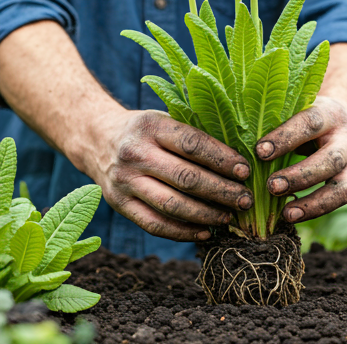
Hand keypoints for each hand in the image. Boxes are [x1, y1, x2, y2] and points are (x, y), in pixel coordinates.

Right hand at [85, 109, 252, 241]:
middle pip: (186, 178)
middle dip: (222, 192)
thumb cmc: (145, 129)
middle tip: (245, 200)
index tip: (245, 171)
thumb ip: (194, 135)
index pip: (193, 144)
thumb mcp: (165, 118)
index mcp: (151, 126)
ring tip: (229, 217)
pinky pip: (154, 225)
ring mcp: (125, 181)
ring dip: (206, 215)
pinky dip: (182, 232)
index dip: (222, 159)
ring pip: (172, 205)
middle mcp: (135, 153)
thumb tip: (237, 161)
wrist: (97, 138)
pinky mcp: (119, 204)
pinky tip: (204, 232)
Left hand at [256, 96, 346, 222]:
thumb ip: (276, 119)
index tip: (260, 152)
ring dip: (313, 203)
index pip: (309, 123)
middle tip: (271, 187)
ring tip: (286, 214)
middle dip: (300, 176)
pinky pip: (339, 200)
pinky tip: (290, 216)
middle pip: (331, 159)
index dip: (285, 137)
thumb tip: (239, 134)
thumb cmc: (305, 115)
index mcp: (329, 112)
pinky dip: (315, 210)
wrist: (340, 119)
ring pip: (341, 187)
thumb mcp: (295, 108)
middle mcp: (346, 138)